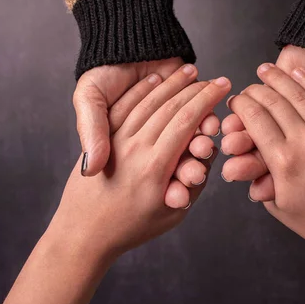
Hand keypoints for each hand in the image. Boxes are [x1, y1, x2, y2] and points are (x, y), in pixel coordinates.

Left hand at [56, 69, 230, 257]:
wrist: (81, 233)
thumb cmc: (130, 229)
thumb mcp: (170, 217)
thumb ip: (192, 185)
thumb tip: (205, 157)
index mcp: (155, 168)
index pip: (186, 121)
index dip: (207, 100)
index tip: (223, 88)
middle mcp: (135, 149)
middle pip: (171, 107)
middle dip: (196, 89)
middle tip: (214, 78)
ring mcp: (116, 140)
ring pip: (148, 102)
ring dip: (171, 83)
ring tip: (189, 71)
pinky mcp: (102, 138)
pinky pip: (125, 106)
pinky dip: (141, 91)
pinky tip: (155, 80)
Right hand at [226, 65, 304, 251]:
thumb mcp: (280, 207)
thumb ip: (258, 180)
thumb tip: (236, 165)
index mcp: (283, 162)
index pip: (255, 118)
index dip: (241, 105)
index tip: (235, 101)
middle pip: (273, 102)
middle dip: (256, 90)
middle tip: (248, 86)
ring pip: (298, 94)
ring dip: (278, 78)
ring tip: (265, 70)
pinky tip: (297, 72)